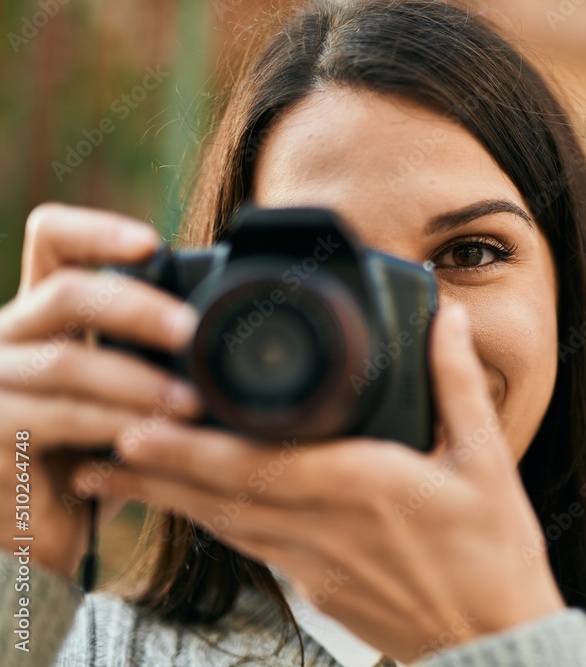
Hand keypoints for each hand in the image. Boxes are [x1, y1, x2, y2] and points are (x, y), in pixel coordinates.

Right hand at [0, 203, 200, 577]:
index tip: (151, 242)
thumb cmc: (97, 453)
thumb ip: (153, 358)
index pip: (52, 242)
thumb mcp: (126, 397)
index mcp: (43, 316)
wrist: (46, 529)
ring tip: (192, 405)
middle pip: (65, 293)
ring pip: (66, 361)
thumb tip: (230, 332)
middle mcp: (8, 338)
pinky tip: (151, 438)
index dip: (96, 230)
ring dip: (138, 381)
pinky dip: (113, 426)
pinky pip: (60, 418)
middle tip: (191, 331)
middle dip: (137, 308)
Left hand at [75, 303, 566, 661]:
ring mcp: (313, 566)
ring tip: (121, 475)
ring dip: (171, 499)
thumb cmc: (493, 553)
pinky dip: (213, 525)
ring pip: (225, 527)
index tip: (138, 427)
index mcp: (362, 487)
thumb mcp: (487, 459)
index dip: (188, 450)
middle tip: (99, 445)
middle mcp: (323, 528)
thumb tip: (446, 320)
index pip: (256, 467)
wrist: (493, 635)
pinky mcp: (316, 589)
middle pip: (219, 498)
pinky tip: (196, 511)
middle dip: (155, 472)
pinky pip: (250, 549)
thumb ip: (456, 384)